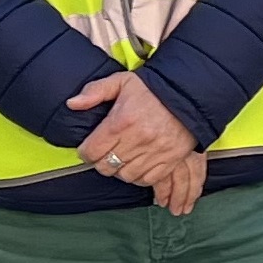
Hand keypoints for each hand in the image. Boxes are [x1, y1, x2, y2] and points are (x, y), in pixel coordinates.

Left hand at [70, 69, 204, 213]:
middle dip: (100, 162)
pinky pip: (146, 180)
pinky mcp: (169, 160)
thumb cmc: (153, 89)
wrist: (190, 94)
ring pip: (125, 175)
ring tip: (120, 160)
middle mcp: (137, 140)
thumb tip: (72, 104)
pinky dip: (138, 177)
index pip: (91, 151)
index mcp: (121, 121)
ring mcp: (154, 152)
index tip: (88, 148)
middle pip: (106, 166)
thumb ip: (95, 91)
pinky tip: (136, 166)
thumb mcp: (122, 82)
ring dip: (119, 170)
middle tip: (103, 154)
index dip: (85, 152)